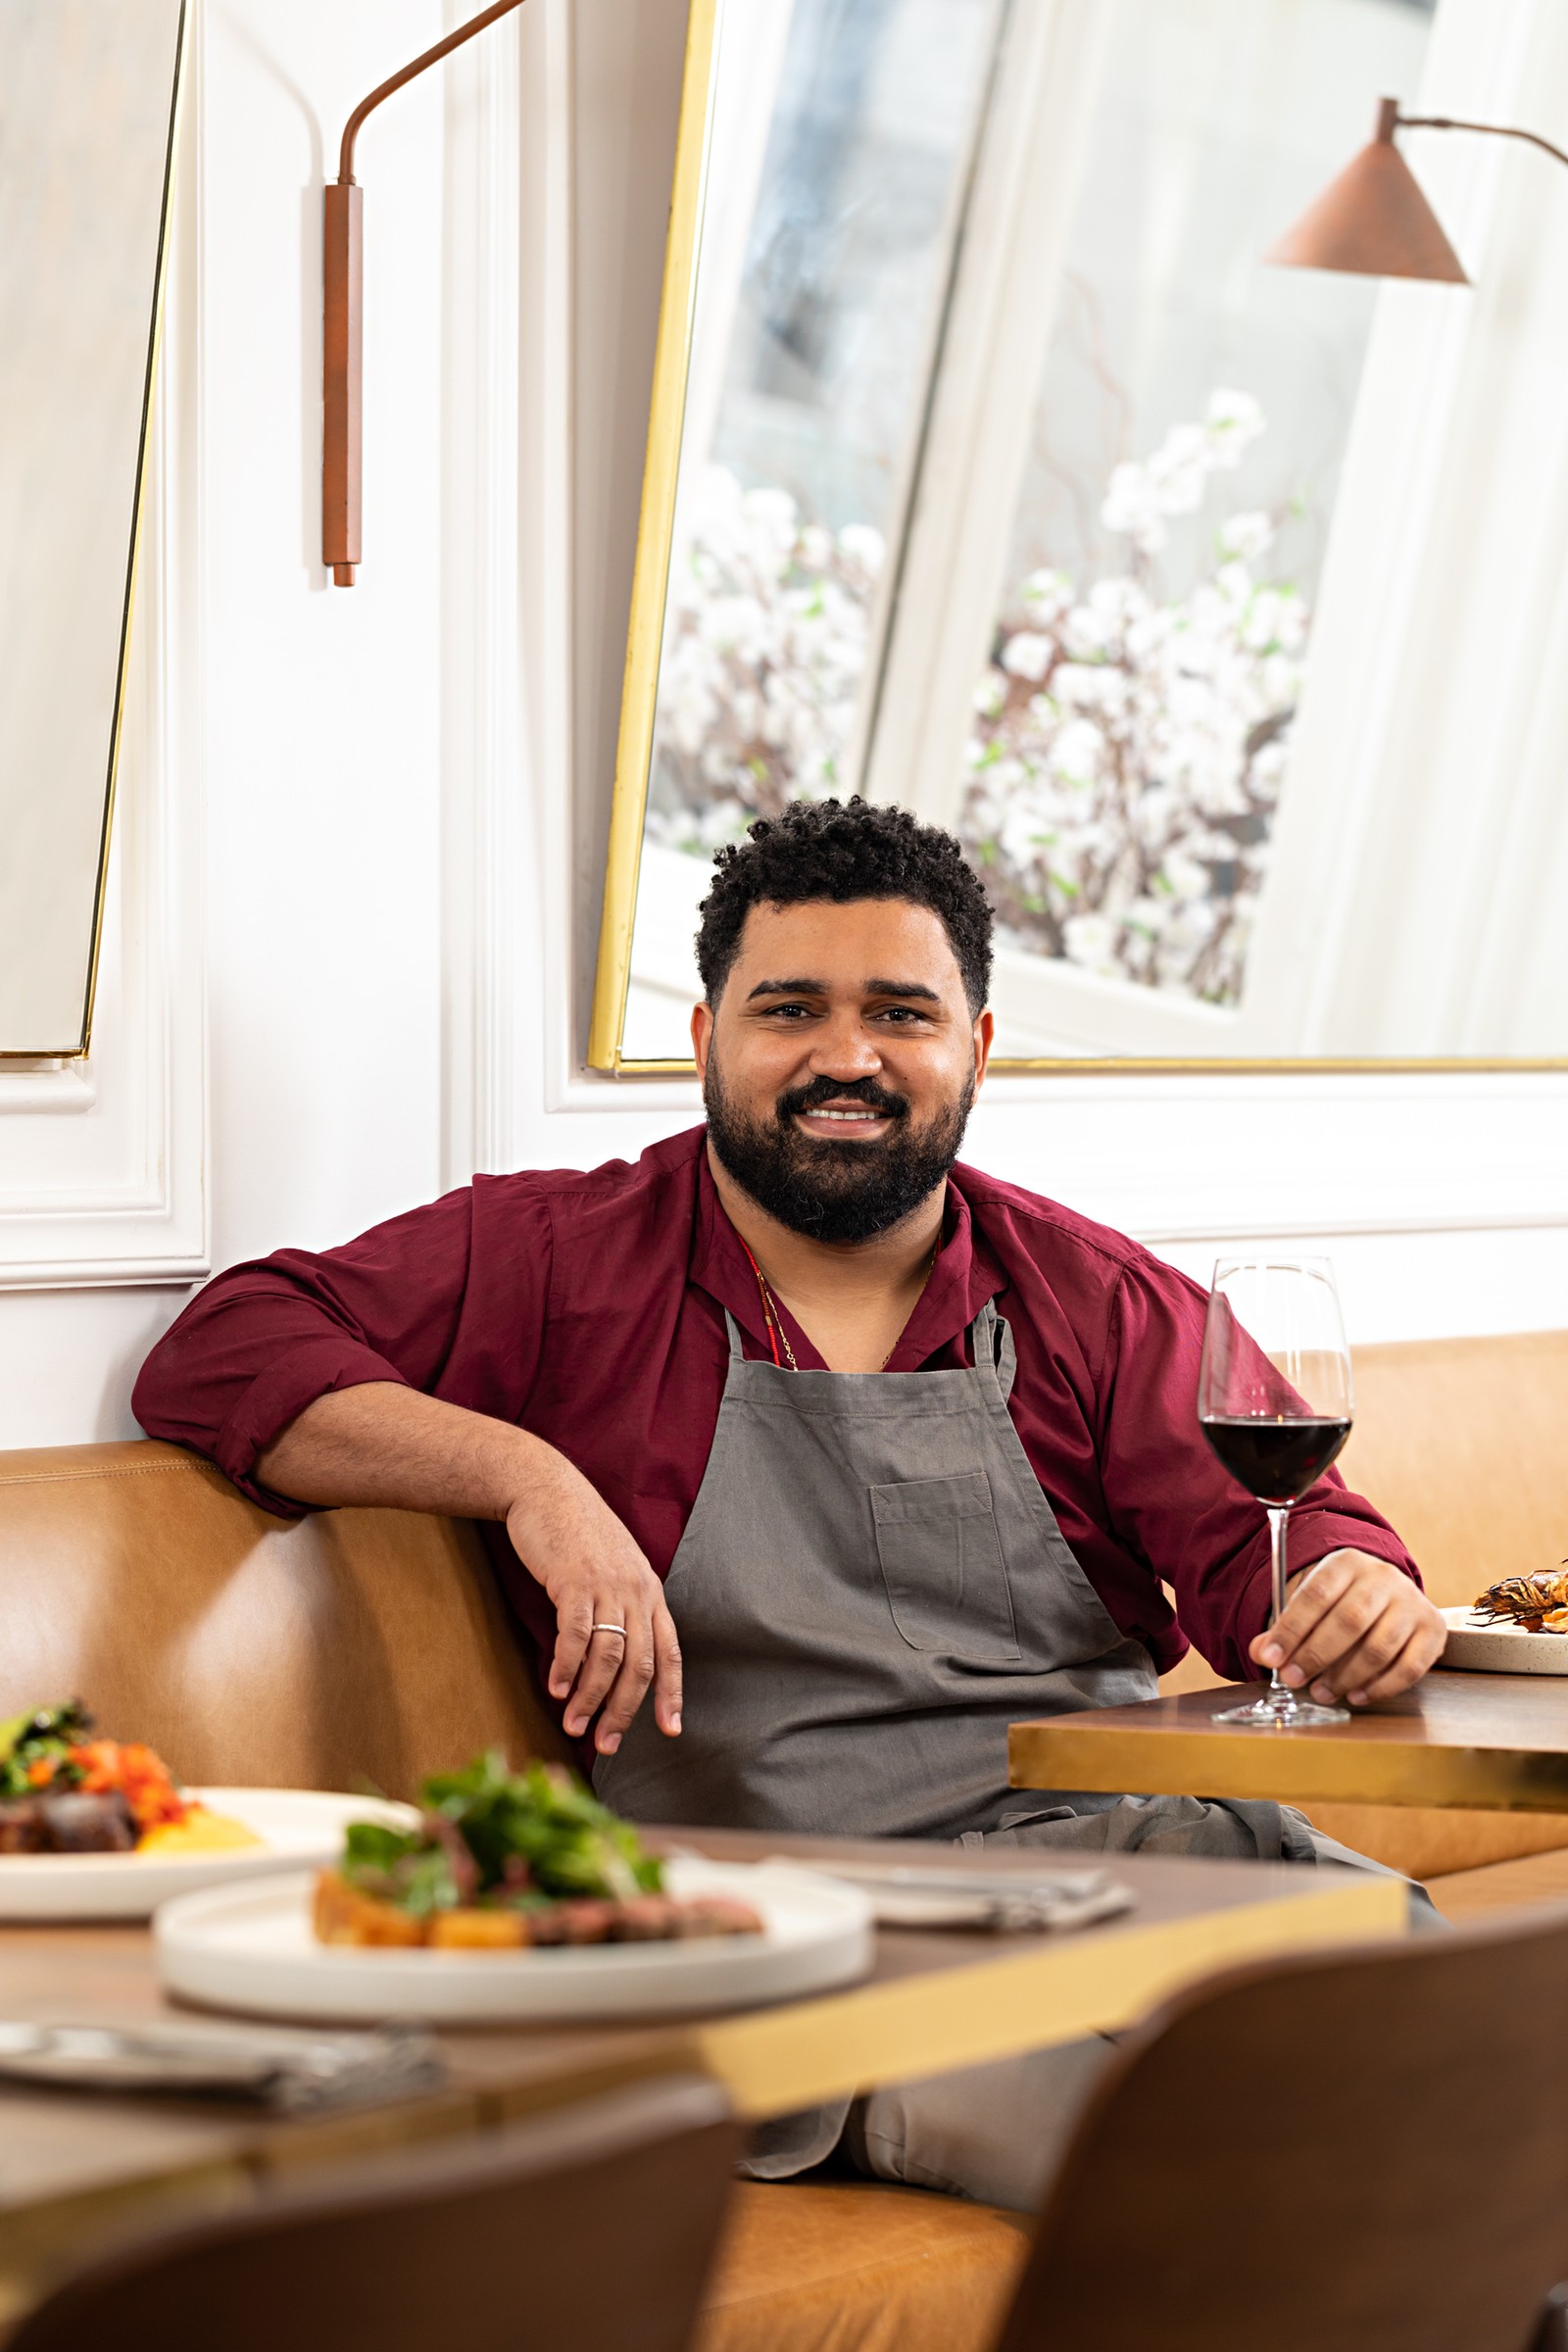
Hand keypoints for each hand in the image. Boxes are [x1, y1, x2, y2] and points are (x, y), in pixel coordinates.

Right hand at [504, 1457, 681, 1757]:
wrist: (547, 1488)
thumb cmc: (577, 1533)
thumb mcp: (614, 1568)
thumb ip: (621, 1607)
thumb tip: (615, 1659)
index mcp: (650, 1592)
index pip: (670, 1653)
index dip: (672, 1695)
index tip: (670, 1731)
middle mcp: (637, 1591)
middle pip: (639, 1665)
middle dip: (624, 1711)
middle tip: (606, 1745)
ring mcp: (607, 1585)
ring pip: (607, 1657)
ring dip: (591, 1698)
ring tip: (573, 1726)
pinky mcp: (573, 1581)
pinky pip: (575, 1635)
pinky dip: (567, 1667)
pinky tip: (556, 1689)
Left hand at [1250, 1550, 1445, 1706]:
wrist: (1389, 1591)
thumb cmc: (1341, 1601)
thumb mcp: (1311, 1603)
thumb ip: (1285, 1628)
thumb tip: (1262, 1653)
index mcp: (1347, 1563)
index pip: (1316, 1594)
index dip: (1291, 1629)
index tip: (1271, 1658)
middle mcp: (1384, 1577)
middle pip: (1349, 1621)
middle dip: (1316, 1655)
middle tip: (1293, 1679)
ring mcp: (1412, 1603)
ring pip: (1379, 1647)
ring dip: (1346, 1677)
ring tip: (1321, 1692)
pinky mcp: (1432, 1630)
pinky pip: (1410, 1667)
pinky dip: (1381, 1687)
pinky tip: (1356, 1695)